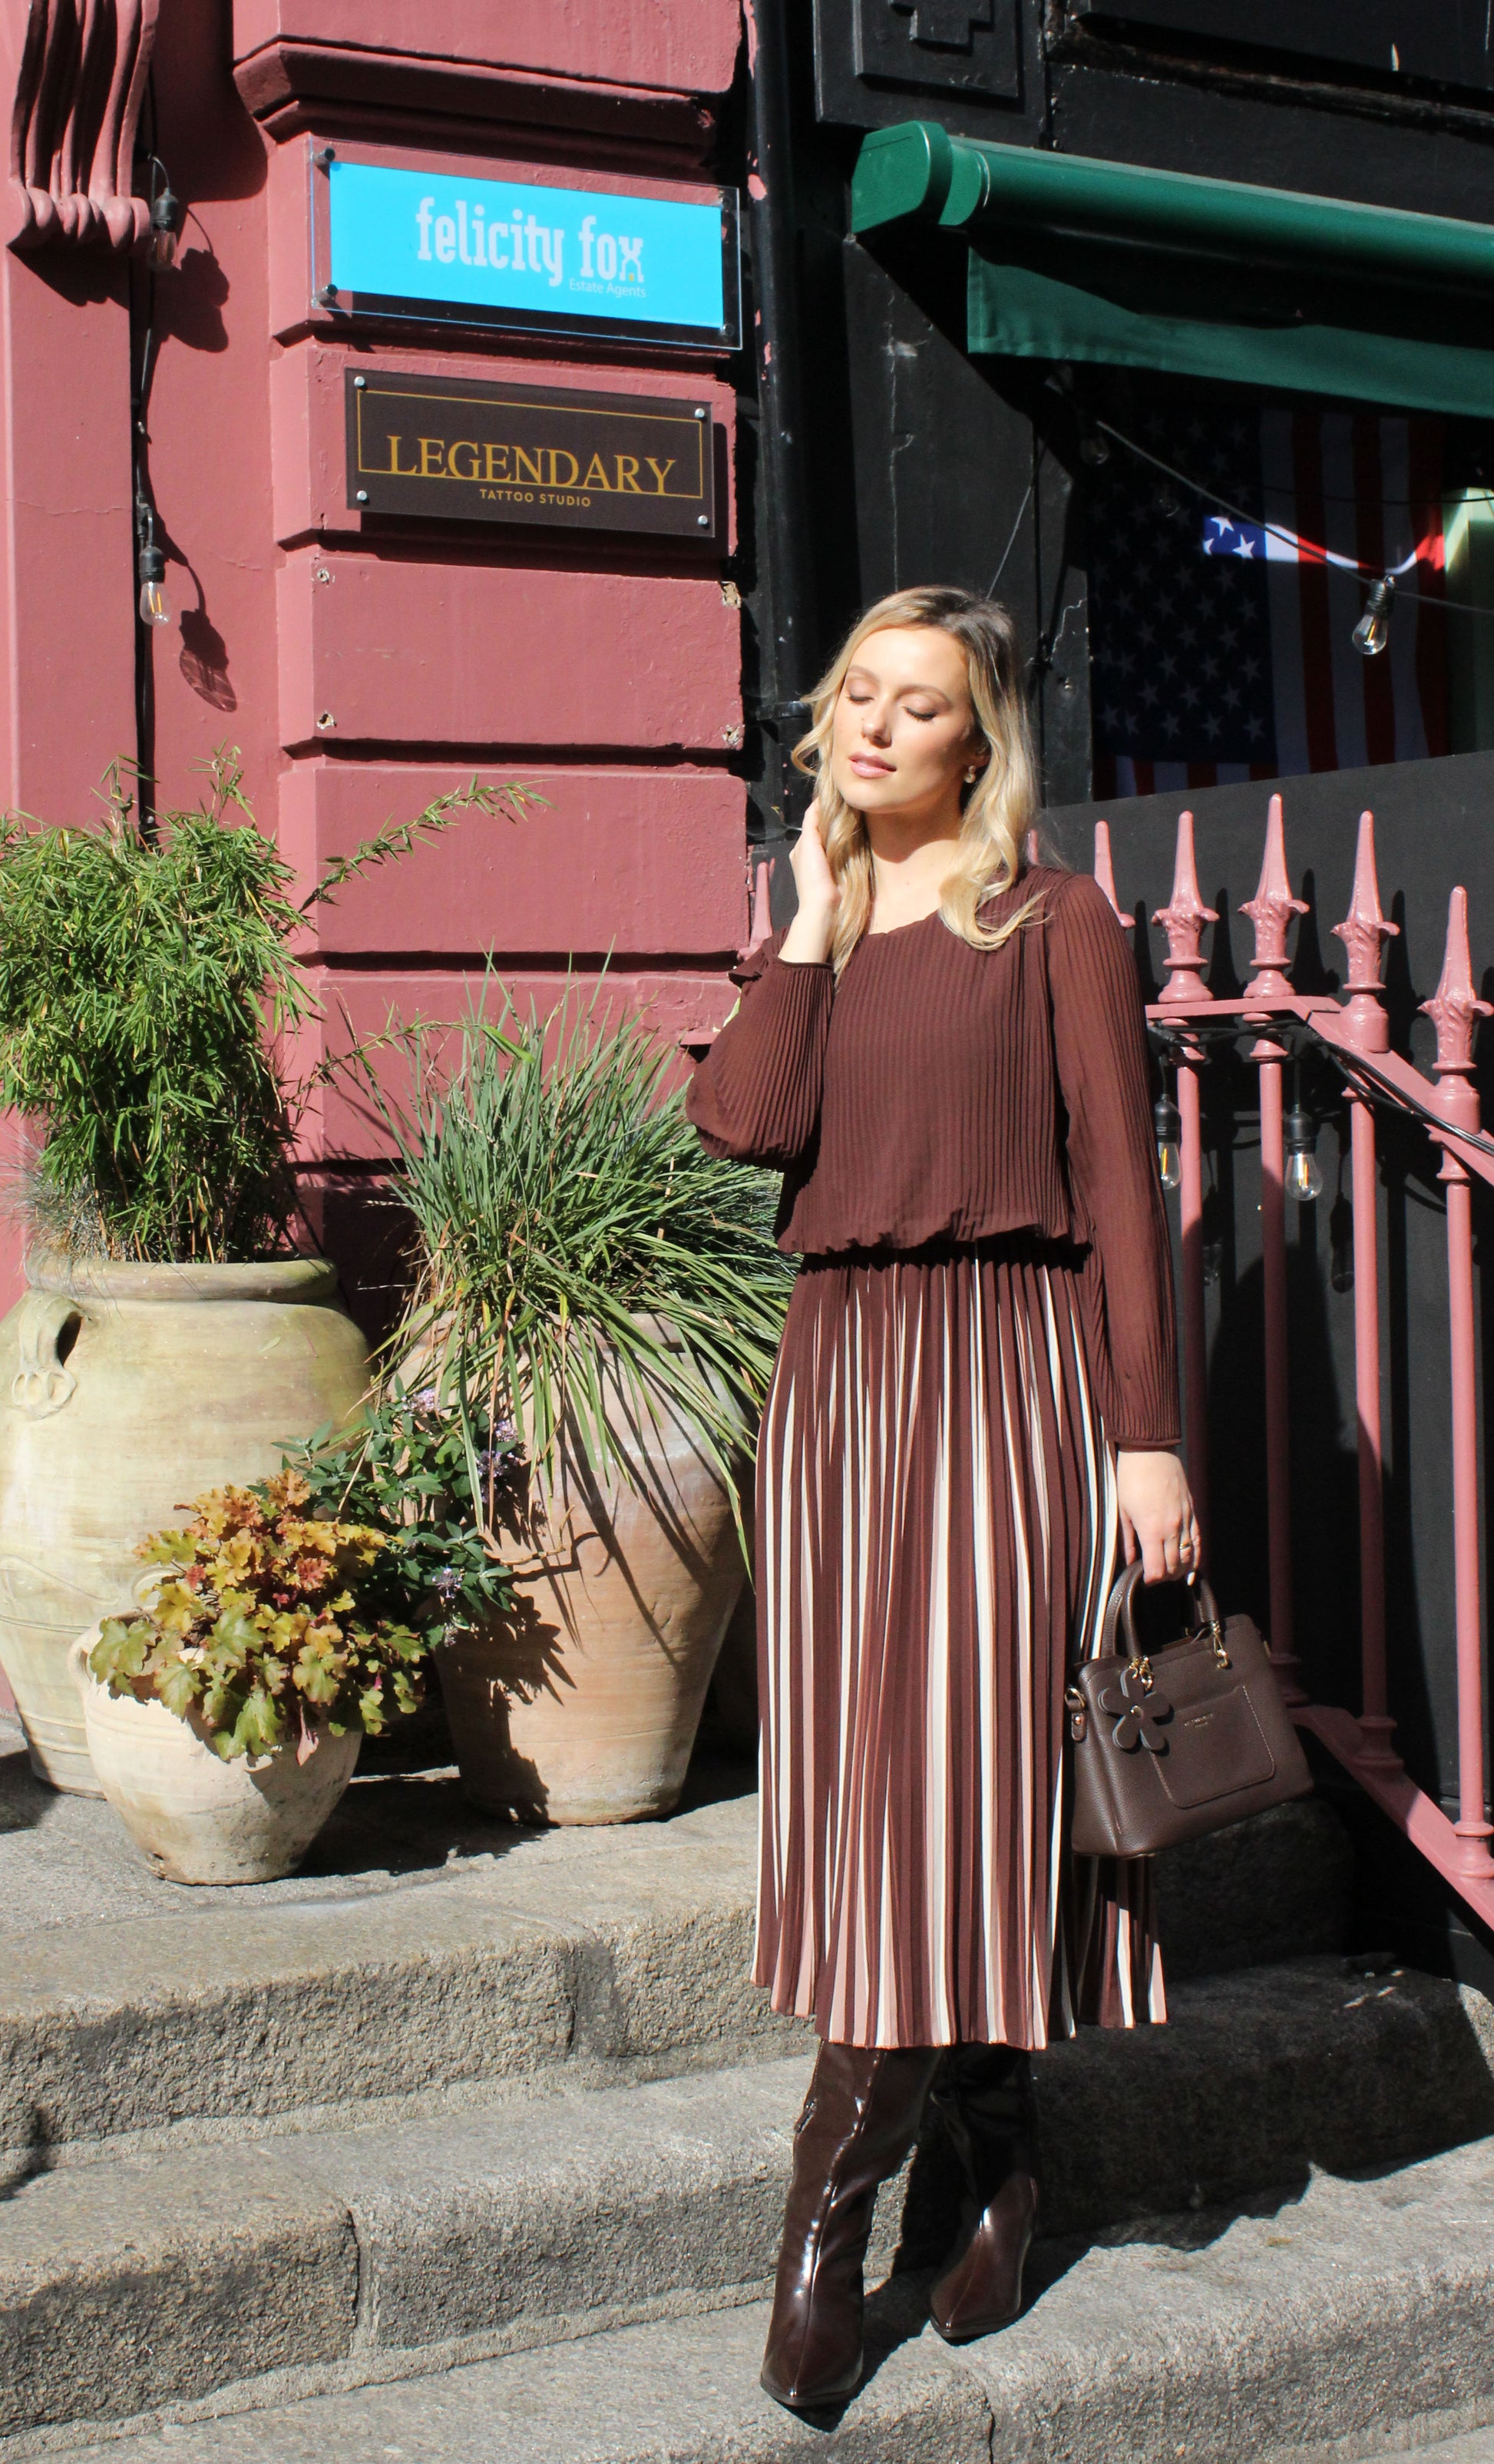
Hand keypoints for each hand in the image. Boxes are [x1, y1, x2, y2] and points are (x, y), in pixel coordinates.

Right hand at [780, 800, 839, 964]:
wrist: (819, 906)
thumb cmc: (832, 898)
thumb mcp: (837, 877)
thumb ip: (839, 865)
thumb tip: (852, 853)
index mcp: (805, 861)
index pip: (816, 838)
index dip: (827, 827)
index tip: (841, 817)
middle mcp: (800, 851)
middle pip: (813, 827)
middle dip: (825, 815)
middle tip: (839, 801)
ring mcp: (802, 845)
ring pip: (812, 820)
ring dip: (823, 808)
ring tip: (837, 796)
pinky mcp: (807, 840)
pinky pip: (813, 817)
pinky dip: (820, 806)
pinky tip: (829, 798)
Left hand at [1115, 1449, 1200, 1584]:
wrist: (1150, 1450)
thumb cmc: (1131, 1477)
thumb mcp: (1123, 1510)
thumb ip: (1128, 1540)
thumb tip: (1130, 1561)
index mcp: (1151, 1530)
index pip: (1157, 1569)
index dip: (1151, 1579)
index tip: (1144, 1579)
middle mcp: (1172, 1529)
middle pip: (1174, 1567)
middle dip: (1164, 1577)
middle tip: (1154, 1575)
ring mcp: (1185, 1520)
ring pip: (1188, 1556)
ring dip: (1180, 1569)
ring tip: (1170, 1573)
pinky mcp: (1192, 1510)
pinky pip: (1198, 1540)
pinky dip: (1195, 1555)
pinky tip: (1191, 1565)